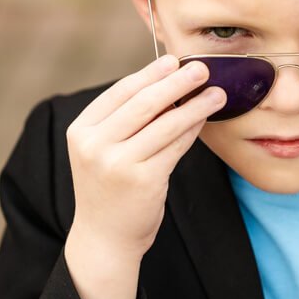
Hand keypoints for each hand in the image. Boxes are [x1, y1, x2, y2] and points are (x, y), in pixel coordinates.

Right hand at [65, 54, 224, 257]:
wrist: (105, 237)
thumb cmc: (110, 187)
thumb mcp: (103, 150)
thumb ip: (124, 120)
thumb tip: (167, 82)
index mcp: (82, 130)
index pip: (120, 92)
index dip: (150, 74)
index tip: (173, 61)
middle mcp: (96, 145)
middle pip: (144, 103)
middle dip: (176, 82)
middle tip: (202, 69)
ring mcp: (118, 164)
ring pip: (165, 124)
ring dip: (195, 105)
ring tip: (216, 94)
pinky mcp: (144, 180)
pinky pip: (176, 146)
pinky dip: (193, 130)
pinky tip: (205, 119)